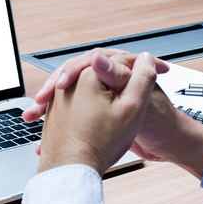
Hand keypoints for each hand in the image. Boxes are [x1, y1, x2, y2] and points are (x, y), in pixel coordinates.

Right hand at [30, 49, 202, 177]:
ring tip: (33, 116)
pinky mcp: (101, 111)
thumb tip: (98, 58)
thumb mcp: (138, 99)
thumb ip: (118, 77)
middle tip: (39, 102)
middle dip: (52, 89)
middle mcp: (111, 79)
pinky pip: (73, 112)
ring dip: (49, 106)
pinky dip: (58, 122)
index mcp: (121, 70)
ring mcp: (104, 95)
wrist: (169, 146)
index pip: (86, 62)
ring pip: (69, 95)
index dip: (69, 73)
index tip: (58, 86)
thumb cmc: (161, 122)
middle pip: (72, 77)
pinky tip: (45, 133)